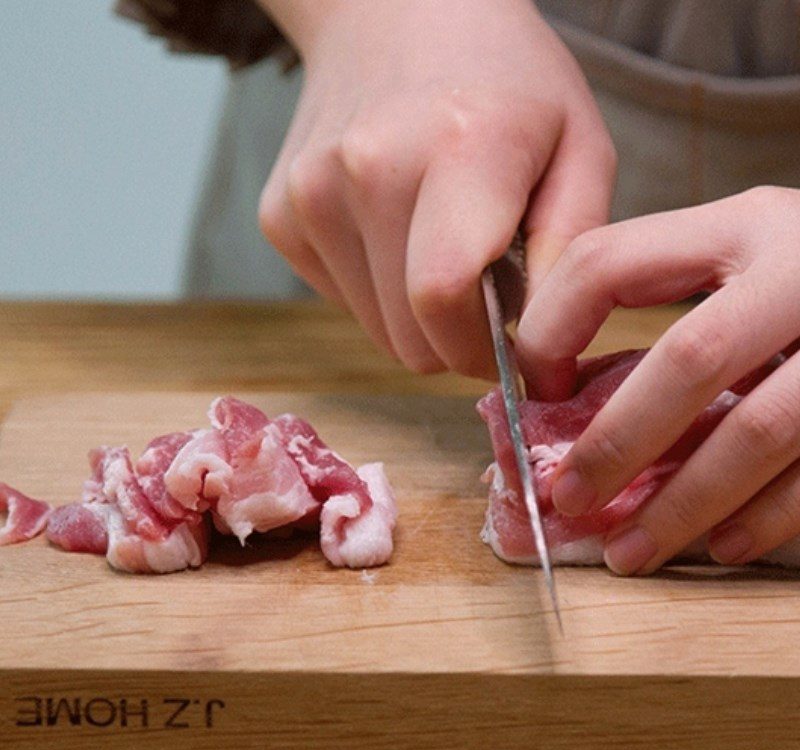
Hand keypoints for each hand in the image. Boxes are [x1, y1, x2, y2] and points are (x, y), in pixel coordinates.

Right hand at [257, 0, 615, 376]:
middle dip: (454, 339)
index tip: (508, 349)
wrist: (395, 16)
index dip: (480, 350)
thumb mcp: (579, 150)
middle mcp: (366, 169)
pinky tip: (395, 230)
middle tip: (483, 288)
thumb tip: (538, 352)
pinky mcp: (279, 216)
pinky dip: (378, 288)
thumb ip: (572, 254)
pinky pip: (344, 300)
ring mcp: (309, 194)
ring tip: (439, 245)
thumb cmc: (505, 85)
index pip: (444, 300)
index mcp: (458, 147)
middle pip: (408, 339)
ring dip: (416, 314)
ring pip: (376, 331)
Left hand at [517, 186, 799, 573]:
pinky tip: (719, 545)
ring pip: (759, 430)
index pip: (605, 263)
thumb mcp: (734, 263)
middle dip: (616, 442)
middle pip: (688, 359)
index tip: (539, 394)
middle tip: (568, 500)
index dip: (550, 332)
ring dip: (683, 505)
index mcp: (737, 225)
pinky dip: (765, 518)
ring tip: (628, 552)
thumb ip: (661, 309)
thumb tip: (563, 400)